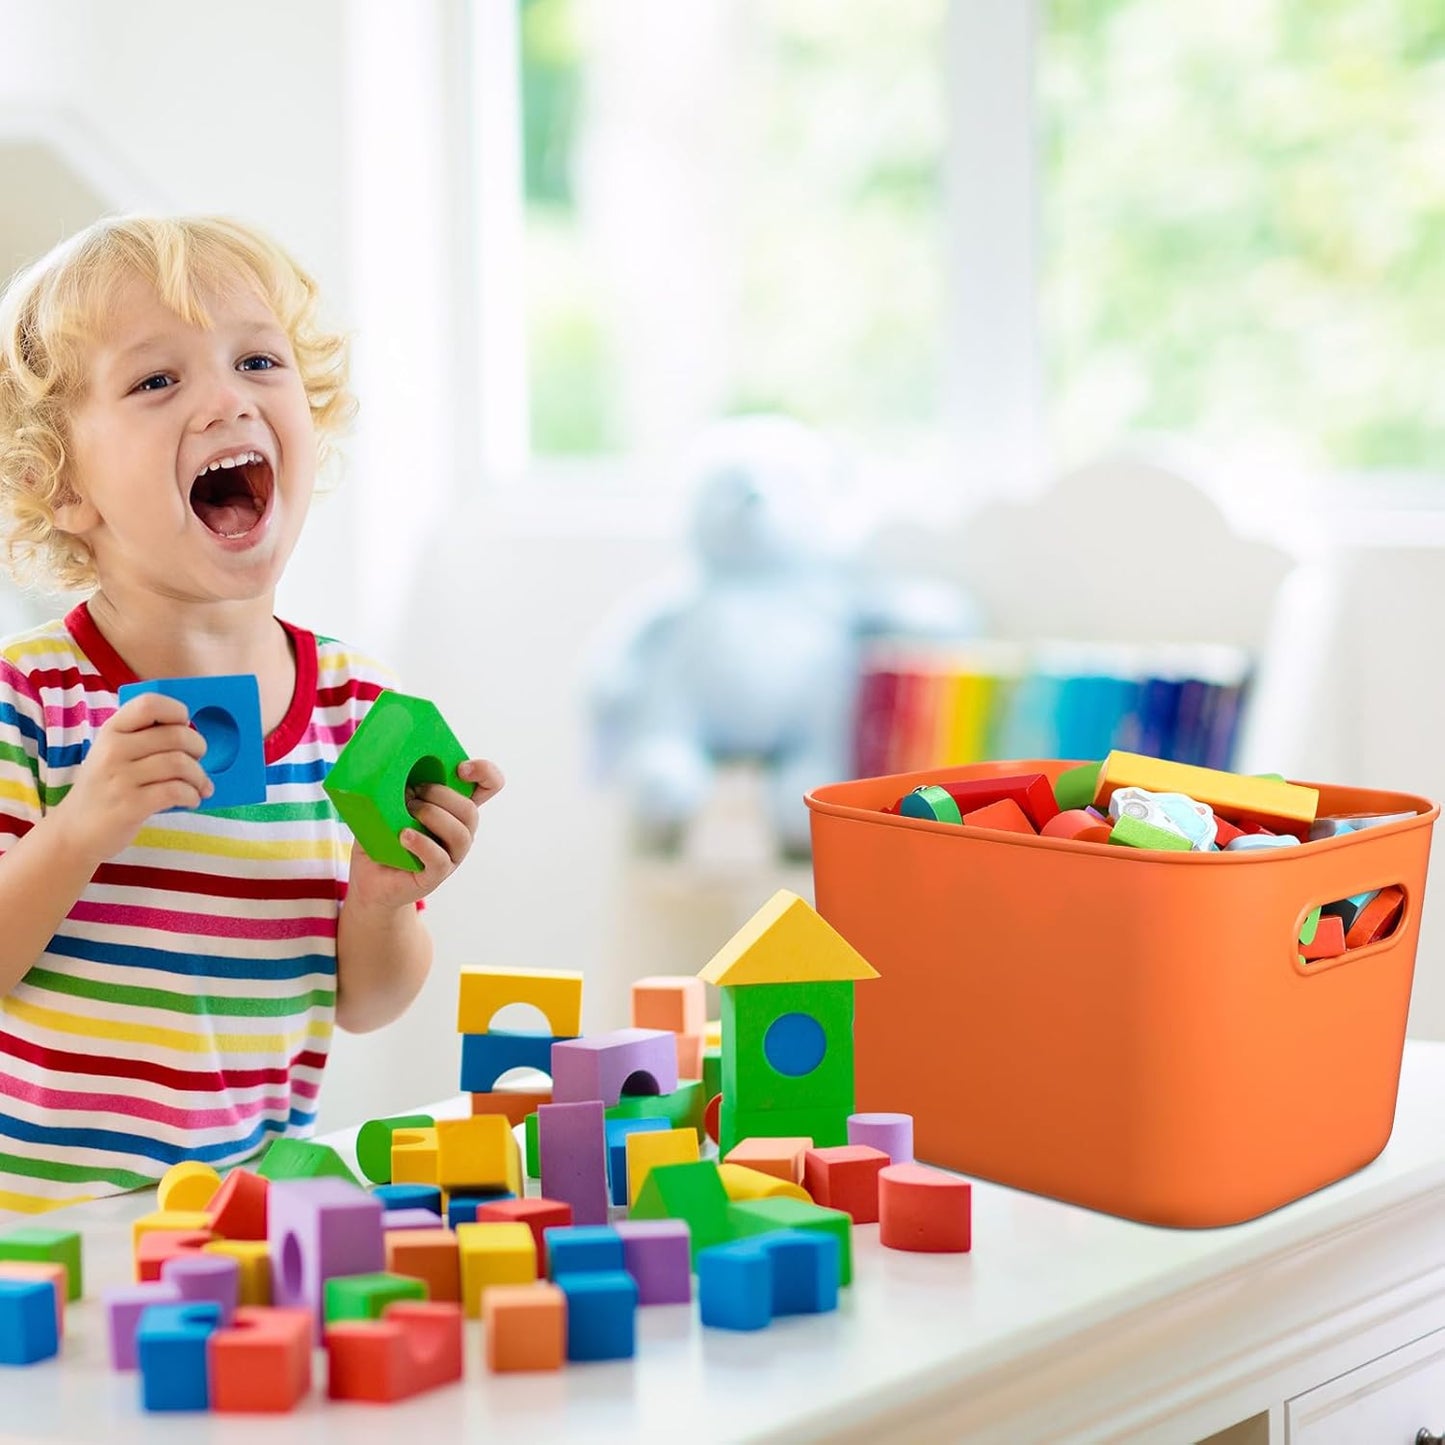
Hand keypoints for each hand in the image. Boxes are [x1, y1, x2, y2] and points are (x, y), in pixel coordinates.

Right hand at [54, 693, 212, 862]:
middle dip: (198, 747)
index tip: (184, 725)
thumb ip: (144, 740)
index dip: (176, 711)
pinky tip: (191, 799)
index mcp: (111, 731)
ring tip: (199, 786)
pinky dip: (192, 795)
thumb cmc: (104, 789)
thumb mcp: (113, 754)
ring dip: (199, 776)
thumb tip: (195, 737)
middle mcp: (113, 750)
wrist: (74, 831)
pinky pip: (176, 791)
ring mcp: (120, 778)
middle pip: (176, 735)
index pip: (149, 703)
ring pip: (180, 764)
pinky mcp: (130, 805)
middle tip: (199, 759)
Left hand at [344, 758, 503, 911]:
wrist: (369, 879)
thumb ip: (397, 784)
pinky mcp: (434, 875)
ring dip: (433, 816)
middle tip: (411, 793)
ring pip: (461, 834)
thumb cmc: (381, 837)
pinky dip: (421, 843)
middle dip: (441, 795)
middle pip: (470, 809)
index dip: (485, 773)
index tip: (461, 768)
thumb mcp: (388, 803)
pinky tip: (403, 835)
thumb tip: (390, 762)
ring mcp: (450, 855)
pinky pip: (439, 859)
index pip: (488, 786)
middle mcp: (459, 831)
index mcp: (454, 809)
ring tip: (406, 813)